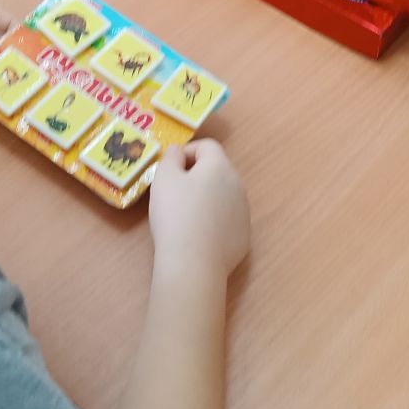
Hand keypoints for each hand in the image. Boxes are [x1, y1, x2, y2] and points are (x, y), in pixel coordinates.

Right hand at [148, 140, 249, 279]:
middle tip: (174, 191)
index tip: (171, 168)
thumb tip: (179, 151)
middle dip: (196, 175)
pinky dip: (214, 221)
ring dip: (207, 198)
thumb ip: (171, 157)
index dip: (187, 151)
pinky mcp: (244, 236)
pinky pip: (227, 220)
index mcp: (220, 166)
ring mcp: (244, 212)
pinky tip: (198, 235)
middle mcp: (238, 185)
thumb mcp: (164, 178)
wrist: (194, 262)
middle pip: (217, 170)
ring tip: (185, 215)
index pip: (207, 146)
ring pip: (223, 195)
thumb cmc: (176, 214)